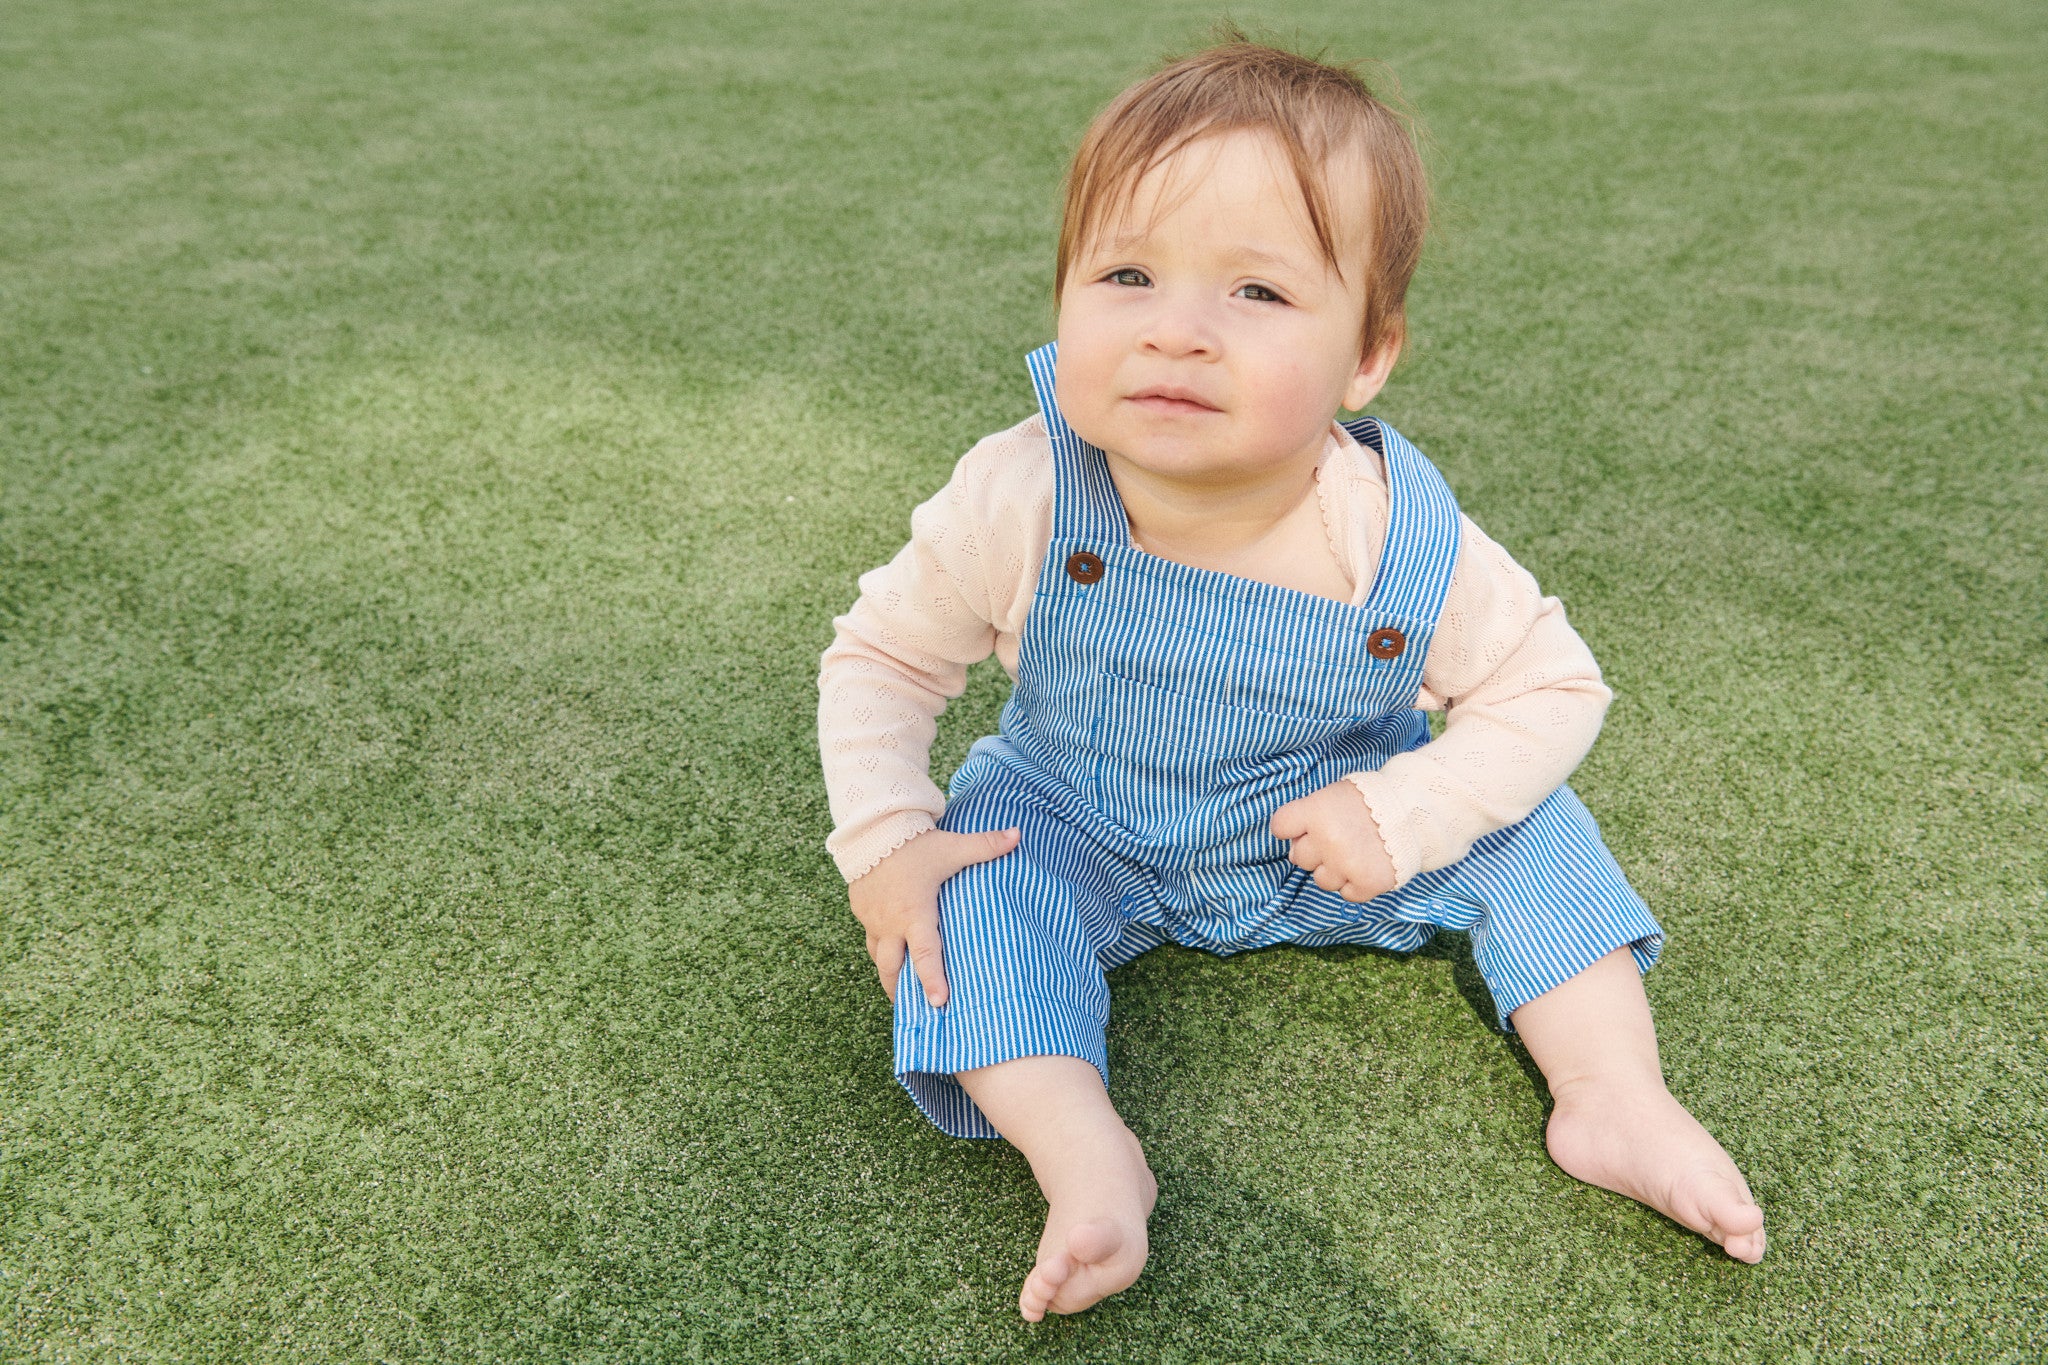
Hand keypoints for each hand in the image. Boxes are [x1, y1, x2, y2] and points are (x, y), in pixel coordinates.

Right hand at [847, 826, 1020, 1008]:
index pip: (925, 954)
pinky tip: (889, 953)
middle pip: (892, 969)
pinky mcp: (860, 910)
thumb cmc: (916, 843)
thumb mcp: (952, 846)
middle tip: (915, 1011)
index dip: (932, 980)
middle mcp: (890, 923)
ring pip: (878, 958)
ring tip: (901, 990)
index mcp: (915, 913)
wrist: (871, 827)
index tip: (939, 1004)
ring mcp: (872, 919)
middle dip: (901, 992)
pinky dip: (880, 950)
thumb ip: (985, 845)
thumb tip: (1019, 835)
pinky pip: (869, 938)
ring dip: (889, 974)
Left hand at [1269, 781, 1396, 903]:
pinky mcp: (1367, 883)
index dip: (1292, 828)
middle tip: (1339, 839)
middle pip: (1299, 857)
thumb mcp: (1335, 794)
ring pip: (1322, 880)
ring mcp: (1346, 864)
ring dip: (1335, 870)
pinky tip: (1367, 865)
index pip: (1280, 826)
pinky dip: (1356, 884)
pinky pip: (1347, 894)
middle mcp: (1327, 840)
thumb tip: (1294, 847)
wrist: (1414, 812)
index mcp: (1316, 812)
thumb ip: (1310, 815)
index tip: (1306, 828)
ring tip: (1355, 852)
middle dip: (1315, 851)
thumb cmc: (1370, 801)